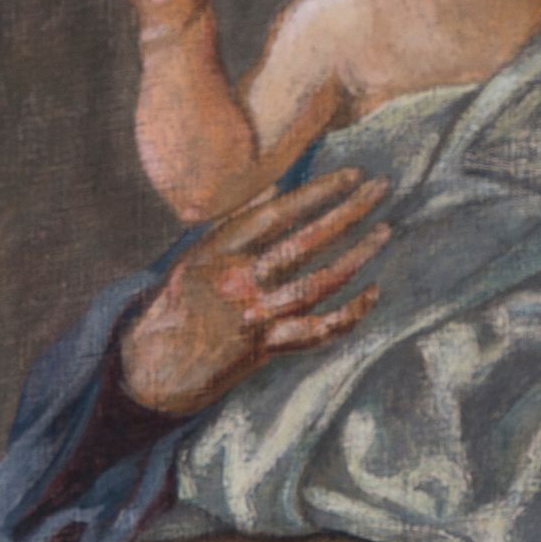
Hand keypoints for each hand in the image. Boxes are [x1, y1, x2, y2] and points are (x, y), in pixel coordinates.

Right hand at [119, 169, 390, 414]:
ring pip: (318, 283)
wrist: (156, 367)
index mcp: (218, 253)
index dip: (316, 193)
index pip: (276, 215)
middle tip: (381, 189)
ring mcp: (255, 317)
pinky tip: (374, 291)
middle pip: (304, 243)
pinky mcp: (267, 348)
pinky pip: (318, 330)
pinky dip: (350, 313)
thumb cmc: (179, 304)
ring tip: (384, 231)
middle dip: (348, 213)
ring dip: (356, 256)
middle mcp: (239, 282)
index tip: (351, 174)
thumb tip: (275, 191)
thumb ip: (236, 228)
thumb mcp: (196, 257)